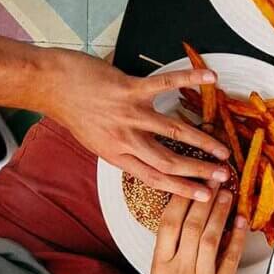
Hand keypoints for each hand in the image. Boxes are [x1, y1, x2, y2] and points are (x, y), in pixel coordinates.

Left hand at [40, 48, 231, 200]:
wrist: (50, 85)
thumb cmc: (73, 111)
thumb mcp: (96, 142)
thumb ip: (123, 150)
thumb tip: (149, 158)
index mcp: (117, 155)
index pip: (155, 178)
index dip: (183, 189)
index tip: (205, 196)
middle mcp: (125, 138)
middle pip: (169, 161)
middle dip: (200, 171)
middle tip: (224, 176)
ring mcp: (129, 114)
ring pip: (173, 131)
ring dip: (202, 141)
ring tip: (223, 149)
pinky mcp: (130, 89)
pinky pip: (165, 84)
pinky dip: (189, 79)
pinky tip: (210, 78)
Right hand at [151, 188, 246, 273]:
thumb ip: (172, 248)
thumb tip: (189, 215)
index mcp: (160, 265)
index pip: (168, 224)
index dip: (181, 200)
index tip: (192, 182)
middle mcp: (178, 271)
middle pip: (192, 227)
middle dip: (205, 200)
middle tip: (215, 180)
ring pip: (212, 239)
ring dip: (221, 214)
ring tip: (228, 195)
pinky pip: (230, 259)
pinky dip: (237, 239)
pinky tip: (242, 222)